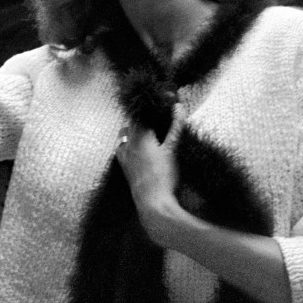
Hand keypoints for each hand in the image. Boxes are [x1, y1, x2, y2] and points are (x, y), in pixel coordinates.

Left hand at [115, 107, 184, 246]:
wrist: (153, 205)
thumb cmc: (164, 176)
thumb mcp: (172, 149)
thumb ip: (175, 126)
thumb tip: (179, 106)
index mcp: (138, 136)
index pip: (142, 111)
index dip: (153, 104)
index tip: (166, 98)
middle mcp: (127, 143)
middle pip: (132, 122)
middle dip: (144, 116)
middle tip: (159, 115)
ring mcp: (124, 156)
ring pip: (125, 135)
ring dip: (135, 130)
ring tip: (150, 130)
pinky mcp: (125, 168)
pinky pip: (123, 148)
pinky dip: (130, 143)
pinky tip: (141, 148)